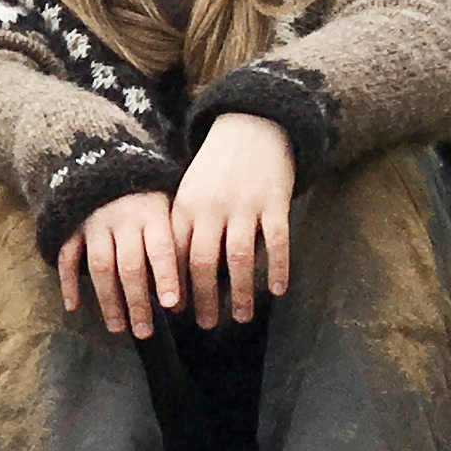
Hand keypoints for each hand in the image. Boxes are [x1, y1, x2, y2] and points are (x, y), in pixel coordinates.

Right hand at [58, 191, 182, 338]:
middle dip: (137, 301)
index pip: (160, 247)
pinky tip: (73, 307)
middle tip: (144, 332)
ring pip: (100, 266)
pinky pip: (67, 256)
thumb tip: (188, 291)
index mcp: (152, 213)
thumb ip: (177, 242)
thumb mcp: (169, 207)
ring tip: (118, 327)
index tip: (172, 306)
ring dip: (108, 300)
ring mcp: (93, 223)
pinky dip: (68, 282)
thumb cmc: (149, 197)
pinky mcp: (72, 227)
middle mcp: (122, 218)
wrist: (106, 163)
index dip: (166, 276)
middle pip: (129, 265)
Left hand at [170, 114, 295, 329]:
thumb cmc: (216, 167)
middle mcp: (211, 208)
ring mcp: (244, 205)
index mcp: (185, 206)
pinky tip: (276, 291)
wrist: (251, 126)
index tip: (175, 311)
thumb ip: (184, 226)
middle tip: (208, 324)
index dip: (174, 284)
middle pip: (202, 263)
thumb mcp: (190, 190)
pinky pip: (276, 243)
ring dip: (239, 293)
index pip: (173, 253)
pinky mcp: (275, 202)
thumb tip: (175, 273)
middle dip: (204, 299)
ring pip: (239, 259)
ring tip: (242, 317)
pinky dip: (276, 269)